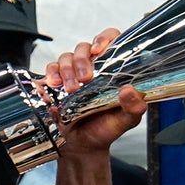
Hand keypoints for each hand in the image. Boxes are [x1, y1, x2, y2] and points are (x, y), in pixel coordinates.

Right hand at [42, 29, 141, 157]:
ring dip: (66, 70)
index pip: (111, 41)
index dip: (105, 38)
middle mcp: (92, 68)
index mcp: (112, 70)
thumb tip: (130, 91)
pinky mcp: (56, 83)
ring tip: (71, 90)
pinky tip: (55, 85)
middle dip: (82, 60)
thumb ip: (134, 107)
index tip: (100, 49)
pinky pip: (50, 69)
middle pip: (84, 48)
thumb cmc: (106, 129)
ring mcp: (72, 74)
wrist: (83, 146)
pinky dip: (51, 75)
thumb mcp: (126, 120)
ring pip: (66, 57)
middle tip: (85, 78)